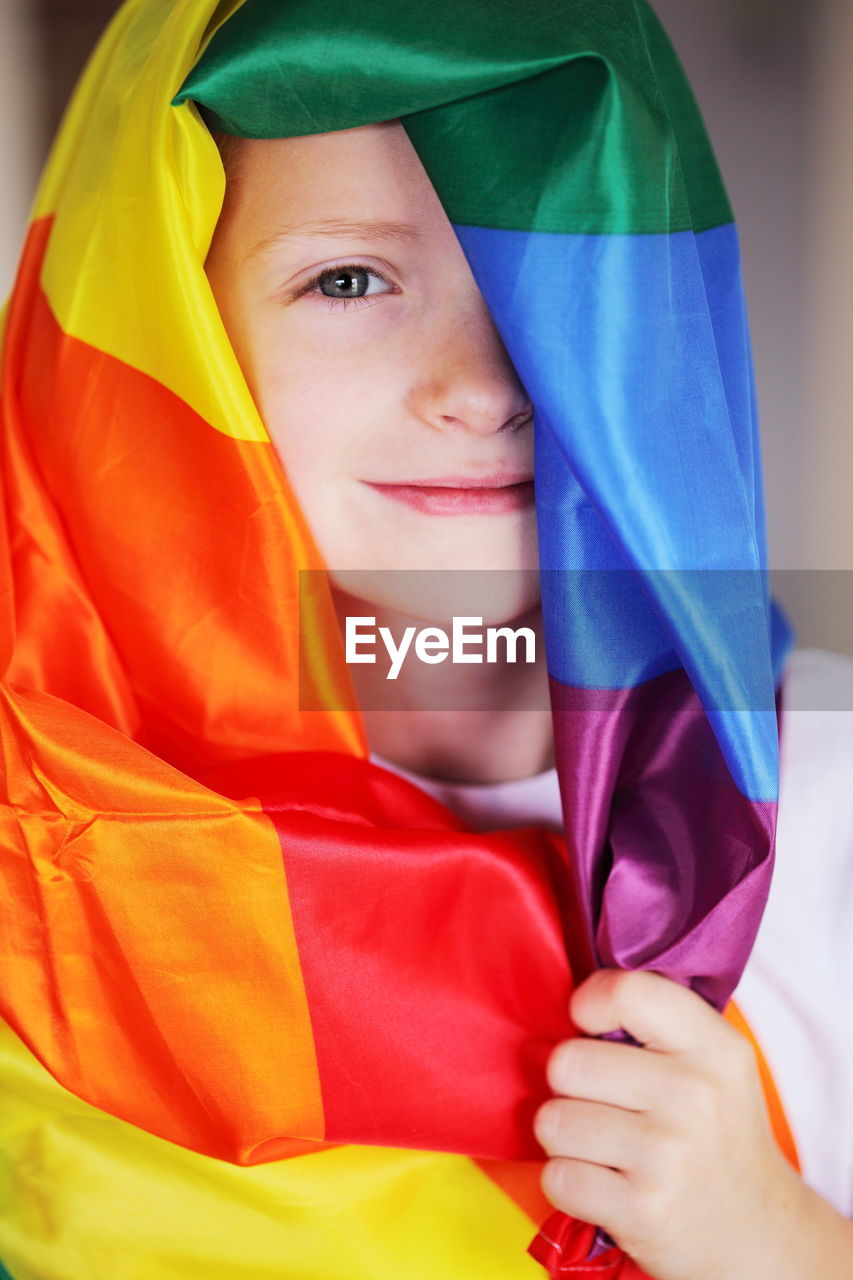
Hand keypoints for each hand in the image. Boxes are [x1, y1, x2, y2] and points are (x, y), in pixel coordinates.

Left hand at [532, 968, 815, 1279]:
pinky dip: (567, 1183)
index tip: (591, 1027)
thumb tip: (579, 995)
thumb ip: (658, 1021)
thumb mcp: (715, 1064)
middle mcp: (694, 1095)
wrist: (758, 1234)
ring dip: (566, 1138)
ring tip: (604, 1147)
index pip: (626, 991)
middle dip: (570, 1086)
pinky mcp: (642, 1210)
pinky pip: (556, 1177)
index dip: (589, 1004)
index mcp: (714, 1048)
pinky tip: (603, 1184)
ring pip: (553, 1121)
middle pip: (568, 1061)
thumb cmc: (718, 1135)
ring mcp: (667, 1155)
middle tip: (603, 1104)